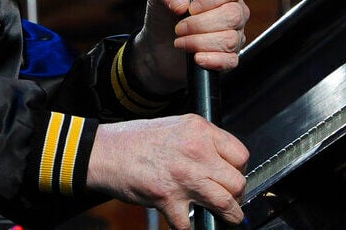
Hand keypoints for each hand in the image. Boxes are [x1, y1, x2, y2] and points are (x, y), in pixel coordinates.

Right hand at [87, 114, 248, 228]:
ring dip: (228, 214)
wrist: (105, 151)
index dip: (238, 169)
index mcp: (198, 130)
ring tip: (227, 217)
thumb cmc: (135, 140)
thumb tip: (220, 160)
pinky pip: (191, 222)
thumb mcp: (175, 127)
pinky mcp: (169, 198)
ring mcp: (184, 176)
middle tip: (228, 197)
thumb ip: (200, 141)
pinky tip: (186, 219)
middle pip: (237, 181)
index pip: (240, 154)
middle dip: (235, 193)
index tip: (232, 175)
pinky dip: (189, 225)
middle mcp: (196, 151)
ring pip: (225, 203)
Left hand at [132, 0, 248, 93]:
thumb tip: (182, 4)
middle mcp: (233, 12)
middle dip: (200, 24)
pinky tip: (197, 57)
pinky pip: (231, 60)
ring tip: (181, 42)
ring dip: (200, 42)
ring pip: (230, 39)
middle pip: (233, 15)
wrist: (157, 45)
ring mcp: (234, 36)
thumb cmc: (164, 14)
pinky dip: (212, 60)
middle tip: (179, 28)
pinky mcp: (228, 58)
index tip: (191, 8)